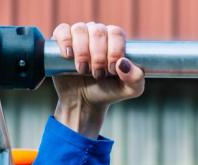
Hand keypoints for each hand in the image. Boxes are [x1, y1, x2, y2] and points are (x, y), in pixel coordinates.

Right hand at [50, 22, 144, 138]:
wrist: (85, 102)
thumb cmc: (109, 92)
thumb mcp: (130, 89)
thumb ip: (135, 78)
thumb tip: (122, 63)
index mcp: (115, 40)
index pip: (116, 33)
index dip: (114, 50)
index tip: (112, 70)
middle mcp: (97, 33)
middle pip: (98, 31)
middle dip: (99, 56)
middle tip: (98, 75)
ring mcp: (79, 36)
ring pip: (80, 30)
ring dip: (83, 52)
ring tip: (83, 71)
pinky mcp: (61, 41)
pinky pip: (62, 31)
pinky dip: (65, 41)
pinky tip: (68, 56)